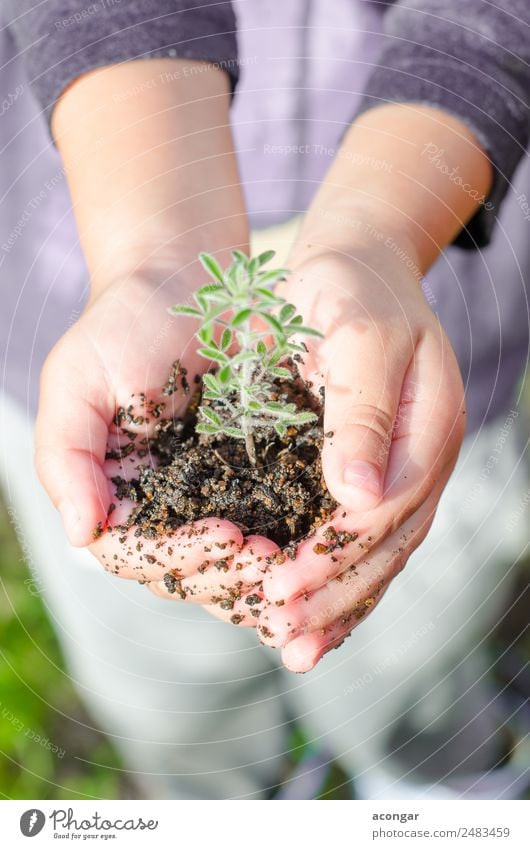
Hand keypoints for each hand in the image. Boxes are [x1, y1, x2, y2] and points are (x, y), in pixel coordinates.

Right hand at [35, 267, 272, 607]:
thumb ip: (67, 457)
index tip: (227, 538)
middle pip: (185, 571)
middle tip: (272, 558)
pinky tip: (310, 540)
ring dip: (257, 572)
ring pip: (226, 562)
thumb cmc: (123, 325)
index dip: (180, 558)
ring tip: (294, 557)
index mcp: (113, 493)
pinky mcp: (247, 477)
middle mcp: (158, 505)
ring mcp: (204, 495)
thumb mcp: (78, 382)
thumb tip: (80, 533)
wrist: (184, 283)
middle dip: (227, 572)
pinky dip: (284, 542)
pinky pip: (264, 524)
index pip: (138, 554)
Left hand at [255, 249, 465, 668]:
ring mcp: (402, 469)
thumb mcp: (355, 332)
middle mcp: (422, 458)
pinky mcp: (372, 472)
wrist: (354, 265)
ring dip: (337, 604)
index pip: (387, 510)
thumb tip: (358, 496)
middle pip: (386, 545)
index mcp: (428, 426)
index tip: (280, 584)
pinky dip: (337, 580)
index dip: (333, 553)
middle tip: (282, 634)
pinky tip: (309, 615)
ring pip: (379, 554)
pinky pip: (363, 538)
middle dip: (333, 593)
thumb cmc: (348, 288)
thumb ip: (362, 411)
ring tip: (294, 649)